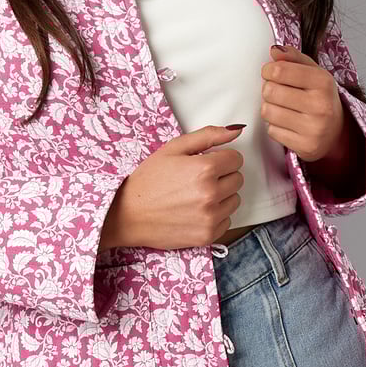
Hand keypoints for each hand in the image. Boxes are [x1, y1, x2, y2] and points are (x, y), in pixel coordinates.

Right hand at [99, 125, 245, 251]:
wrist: (128, 215)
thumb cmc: (148, 180)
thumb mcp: (173, 149)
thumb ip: (208, 136)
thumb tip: (236, 130)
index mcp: (204, 169)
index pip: (236, 159)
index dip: (220, 159)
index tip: (206, 163)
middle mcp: (211, 194)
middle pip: (237, 179)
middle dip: (222, 176)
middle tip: (198, 180)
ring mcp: (210, 217)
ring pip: (234, 200)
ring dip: (221, 197)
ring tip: (195, 196)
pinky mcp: (208, 236)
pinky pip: (227, 221)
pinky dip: (215, 216)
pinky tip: (195, 212)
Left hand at [260, 44, 344, 162]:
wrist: (336, 130)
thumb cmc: (320, 97)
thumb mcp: (312, 72)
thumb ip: (293, 57)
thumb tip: (274, 51)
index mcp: (323, 82)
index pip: (279, 71)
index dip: (268, 70)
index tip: (271, 73)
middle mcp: (321, 105)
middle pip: (270, 91)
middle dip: (269, 90)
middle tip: (278, 92)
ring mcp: (314, 128)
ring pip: (268, 112)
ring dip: (270, 108)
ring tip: (283, 107)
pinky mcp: (305, 146)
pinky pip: (272, 131)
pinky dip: (275, 126)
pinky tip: (288, 123)